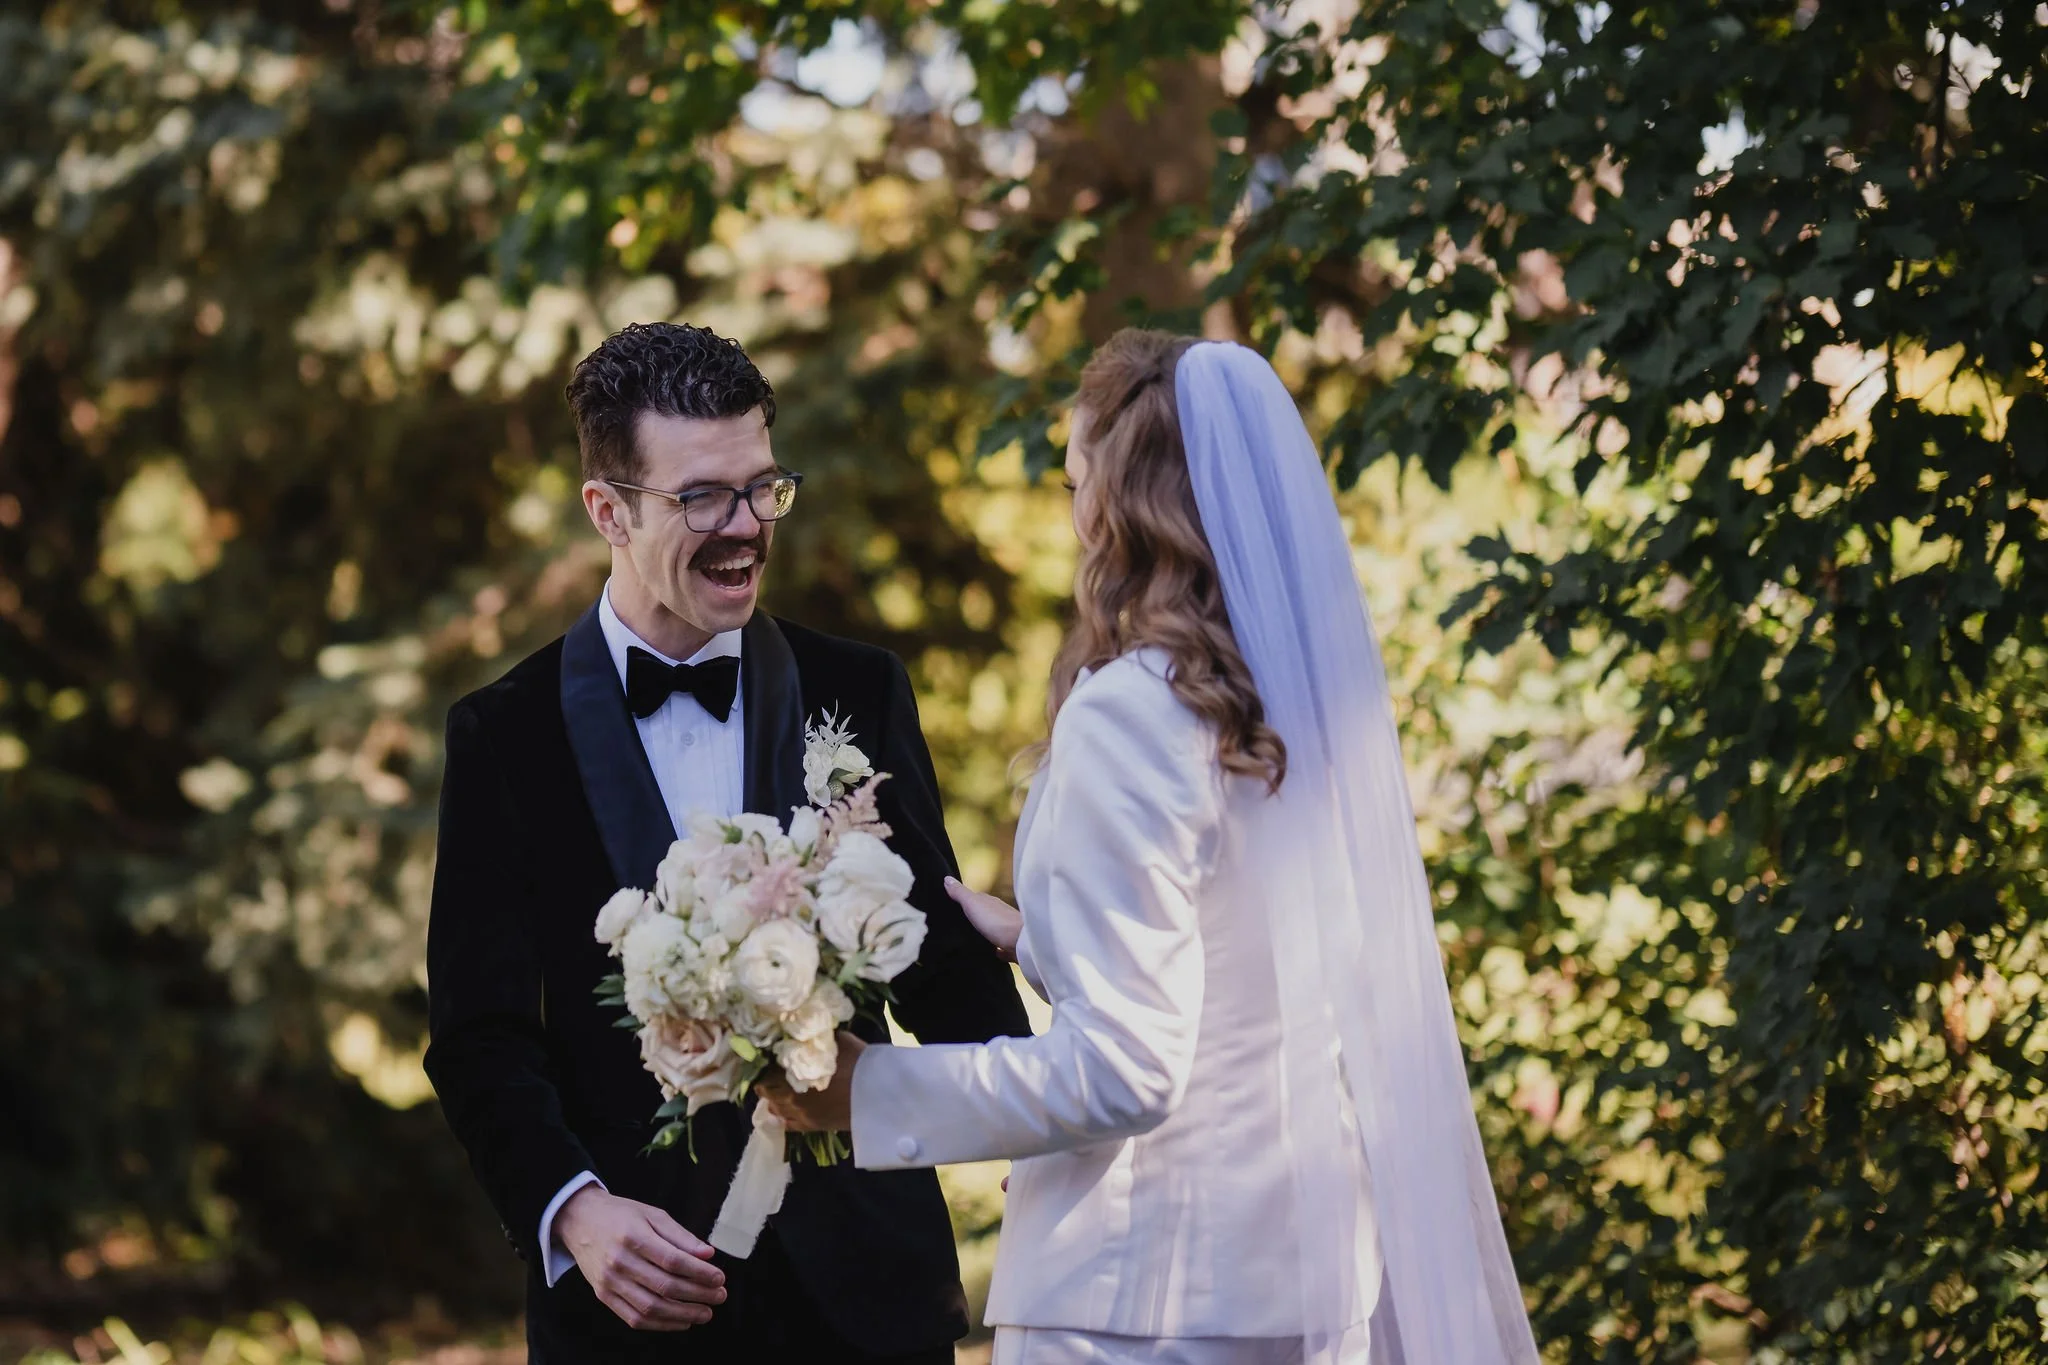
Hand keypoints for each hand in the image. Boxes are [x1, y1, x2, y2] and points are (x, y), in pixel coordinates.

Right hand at [555, 1186, 725, 1330]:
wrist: (580, 1221)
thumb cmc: (621, 1215)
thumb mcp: (653, 1215)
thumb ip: (681, 1236)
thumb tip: (709, 1254)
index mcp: (633, 1237)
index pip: (673, 1261)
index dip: (700, 1273)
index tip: (719, 1278)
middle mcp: (619, 1262)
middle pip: (665, 1286)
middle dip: (698, 1295)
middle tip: (719, 1296)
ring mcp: (609, 1282)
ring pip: (650, 1308)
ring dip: (682, 1314)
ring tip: (705, 1313)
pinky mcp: (604, 1296)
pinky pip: (634, 1318)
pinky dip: (661, 1324)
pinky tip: (681, 1320)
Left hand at [758, 1032, 865, 1132]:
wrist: (877, 1094)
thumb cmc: (858, 1064)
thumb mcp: (838, 1041)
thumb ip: (819, 1040)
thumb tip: (809, 1034)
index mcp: (794, 1071)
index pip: (767, 1068)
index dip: (765, 1063)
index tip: (768, 1058)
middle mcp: (790, 1094)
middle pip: (766, 1089)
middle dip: (765, 1081)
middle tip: (769, 1075)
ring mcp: (800, 1113)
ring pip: (774, 1108)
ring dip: (772, 1099)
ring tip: (777, 1092)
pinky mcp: (810, 1126)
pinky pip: (787, 1124)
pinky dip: (782, 1116)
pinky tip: (785, 1110)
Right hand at [946, 875, 1020, 961]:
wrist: (1021, 942)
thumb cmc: (996, 921)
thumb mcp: (973, 904)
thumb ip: (960, 893)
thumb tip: (947, 878)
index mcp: (990, 902)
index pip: (976, 898)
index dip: (965, 901)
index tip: (953, 906)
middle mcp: (999, 913)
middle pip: (984, 914)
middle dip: (974, 918)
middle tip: (958, 926)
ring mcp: (1006, 930)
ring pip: (992, 929)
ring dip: (984, 932)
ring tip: (970, 940)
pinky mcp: (1010, 946)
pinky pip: (1000, 947)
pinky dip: (994, 948)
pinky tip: (989, 953)